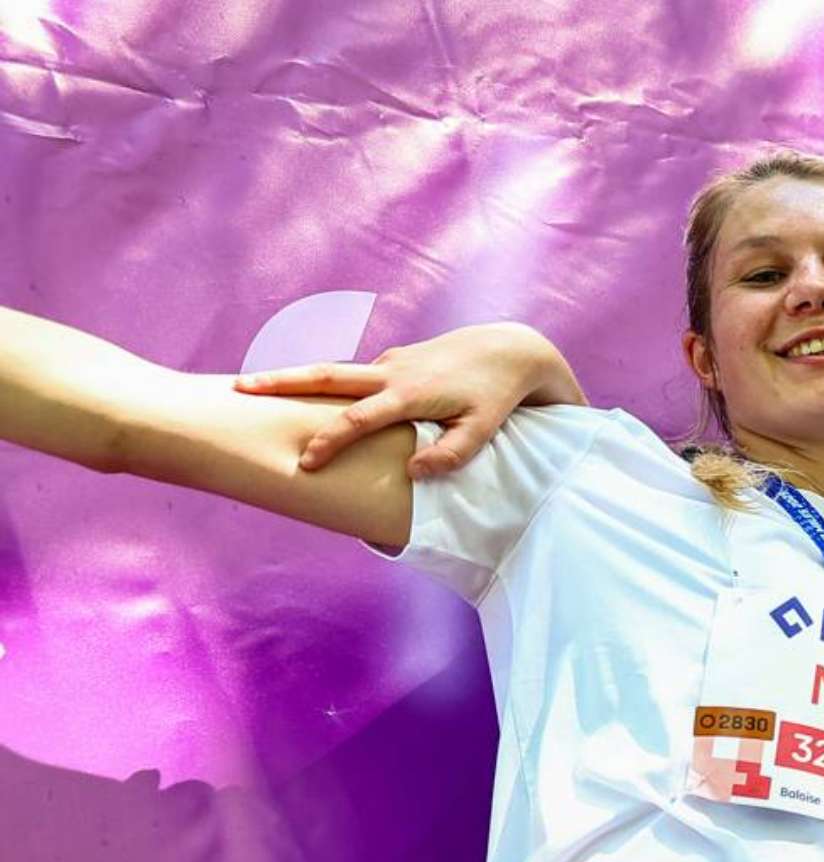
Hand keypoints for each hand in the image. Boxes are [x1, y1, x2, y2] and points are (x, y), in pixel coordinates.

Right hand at [233, 321, 579, 477]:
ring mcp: (389, 364)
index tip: (303, 462)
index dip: (330, 440)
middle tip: (237, 388)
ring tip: (250, 389)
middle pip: (326, 376)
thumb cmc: (496, 395)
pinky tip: (301, 398)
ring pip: (333, 373)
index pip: (359, 419)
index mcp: (409, 393)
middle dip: (281, 382)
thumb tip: (413, 473)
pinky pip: (352, 377)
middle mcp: (391, 373)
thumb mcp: (484, 429)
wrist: (508, 349)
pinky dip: (323, 386)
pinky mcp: (393, 363)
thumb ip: (452, 454)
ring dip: (293, 380)